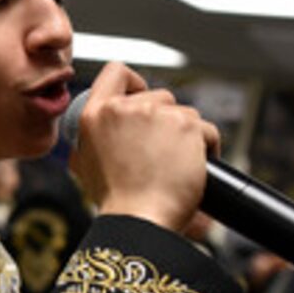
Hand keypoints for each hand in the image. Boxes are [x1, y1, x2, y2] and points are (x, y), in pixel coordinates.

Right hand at [70, 62, 219, 232]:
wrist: (139, 220)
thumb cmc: (116, 201)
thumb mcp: (87, 165)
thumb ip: (94, 139)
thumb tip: (104, 130)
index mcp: (95, 116)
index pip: (115, 72)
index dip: (134, 82)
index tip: (142, 97)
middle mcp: (124, 109)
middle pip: (159, 96)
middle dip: (166, 120)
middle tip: (160, 151)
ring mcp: (157, 114)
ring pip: (184, 113)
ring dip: (186, 135)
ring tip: (175, 165)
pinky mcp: (187, 125)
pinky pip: (206, 129)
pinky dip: (206, 148)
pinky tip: (193, 168)